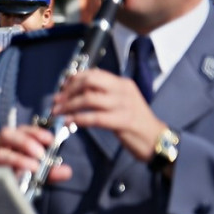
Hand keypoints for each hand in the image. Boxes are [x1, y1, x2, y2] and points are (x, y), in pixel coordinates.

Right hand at [0, 125, 73, 183]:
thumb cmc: (11, 182)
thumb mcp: (34, 175)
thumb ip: (49, 172)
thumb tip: (67, 171)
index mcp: (8, 143)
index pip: (21, 130)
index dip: (35, 132)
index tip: (50, 139)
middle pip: (6, 134)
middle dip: (25, 142)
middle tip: (41, 154)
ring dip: (18, 158)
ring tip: (33, 167)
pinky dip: (7, 173)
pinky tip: (18, 176)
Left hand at [52, 68, 166, 162]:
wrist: (156, 139)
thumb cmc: (135, 122)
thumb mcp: (120, 102)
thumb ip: (103, 95)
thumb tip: (76, 93)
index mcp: (122, 83)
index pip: (94, 73)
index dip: (74, 79)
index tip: (62, 88)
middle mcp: (123, 90)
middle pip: (89, 82)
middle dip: (69, 91)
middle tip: (57, 101)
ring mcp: (124, 104)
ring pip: (89, 99)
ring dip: (69, 105)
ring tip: (58, 112)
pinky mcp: (123, 120)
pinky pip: (95, 117)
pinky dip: (78, 119)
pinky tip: (69, 122)